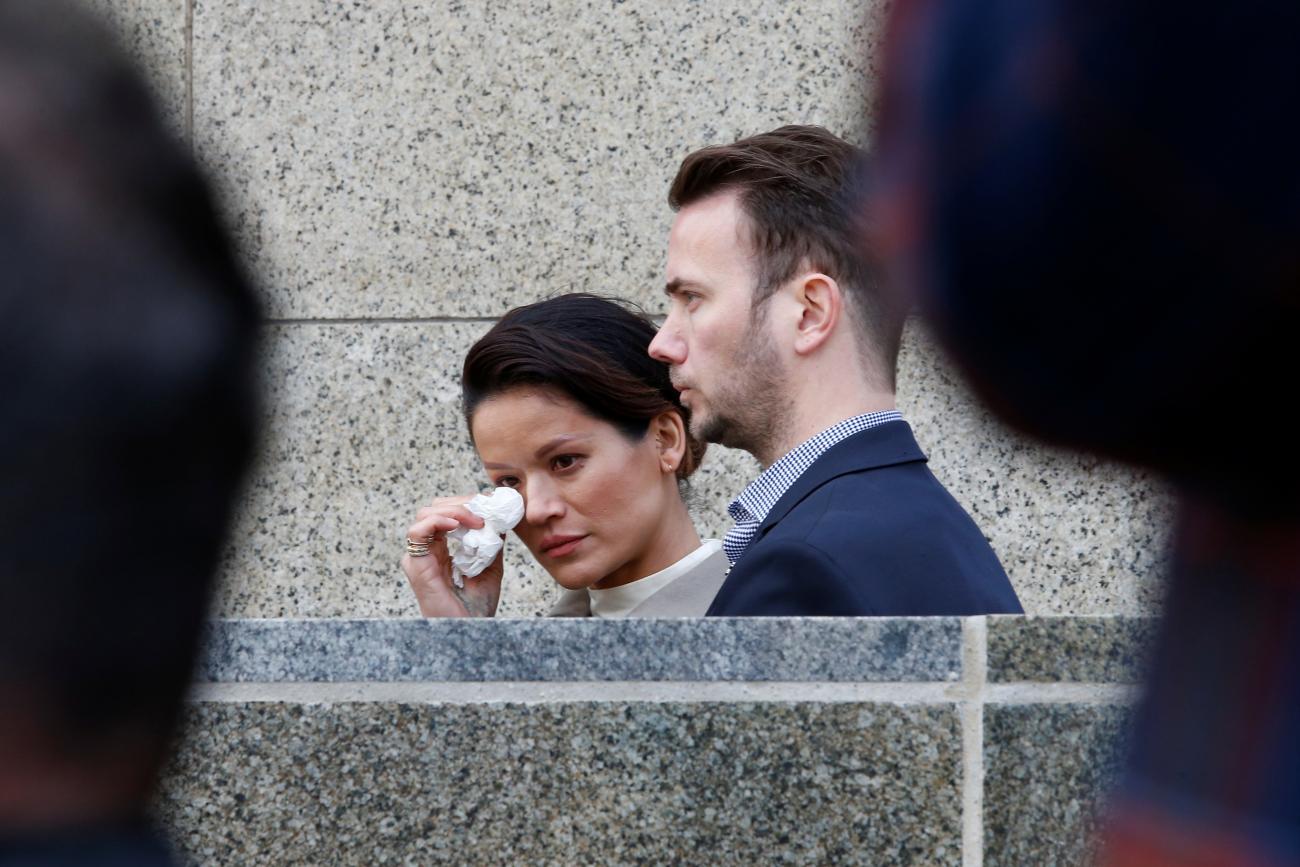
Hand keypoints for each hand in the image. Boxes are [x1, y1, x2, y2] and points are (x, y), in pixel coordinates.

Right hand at [401, 495, 504, 617]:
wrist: (471, 631)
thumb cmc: (477, 606)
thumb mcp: (491, 567)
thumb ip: (492, 543)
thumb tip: (500, 519)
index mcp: (442, 549)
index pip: (448, 513)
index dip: (468, 503)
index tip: (492, 501)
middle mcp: (428, 550)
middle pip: (437, 508)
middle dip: (463, 502)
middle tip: (487, 507)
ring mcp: (420, 556)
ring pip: (426, 513)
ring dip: (455, 510)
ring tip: (478, 519)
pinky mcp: (416, 565)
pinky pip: (417, 532)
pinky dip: (437, 520)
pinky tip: (457, 524)